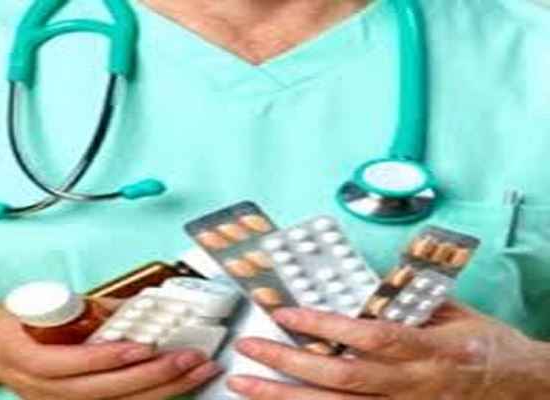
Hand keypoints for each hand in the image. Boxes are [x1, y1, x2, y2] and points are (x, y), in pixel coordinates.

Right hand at [0, 304, 221, 398]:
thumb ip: (86, 308)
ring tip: (196, 371)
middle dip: (151, 375)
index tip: (141, 346)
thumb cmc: (15, 324)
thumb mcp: (41, 304)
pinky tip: (179, 384)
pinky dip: (152, 396)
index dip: (107, 357)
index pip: (69, 365)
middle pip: (101, 392)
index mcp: (28, 359)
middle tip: (187, 357)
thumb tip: (133, 304)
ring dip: (162, 388)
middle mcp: (44, 391)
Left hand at [228, 303, 549, 399]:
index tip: (288, 312)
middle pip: (342, 377)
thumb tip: (363, 287)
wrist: (522, 388)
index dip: (327, 324)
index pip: (370, 336)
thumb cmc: (489, 347)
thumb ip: (408, 301)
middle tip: (249, 348)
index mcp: (429, 349)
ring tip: (246, 384)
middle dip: (289, 363)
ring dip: (285, 397)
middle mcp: (412, 384)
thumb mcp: (457, 314)